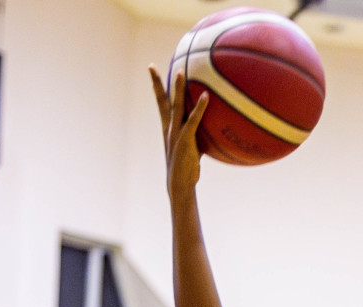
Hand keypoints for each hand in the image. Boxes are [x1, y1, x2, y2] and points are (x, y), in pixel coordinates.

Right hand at [149, 66, 208, 201]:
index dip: (156, 88)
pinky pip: (193, 120)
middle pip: (161, 101)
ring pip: (176, 106)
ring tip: (180, 72)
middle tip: (151, 66)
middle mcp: (168, 128)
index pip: (160, 105)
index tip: (152, 73)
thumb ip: (197, 137)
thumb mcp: (191, 150)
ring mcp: (176, 133)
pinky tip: (206, 96)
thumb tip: (211, 131)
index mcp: (167, 129)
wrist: (180, 185)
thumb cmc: (187, 170)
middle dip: (156, 83)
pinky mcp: (185, 140)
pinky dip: (199, 107)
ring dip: (178, 89)